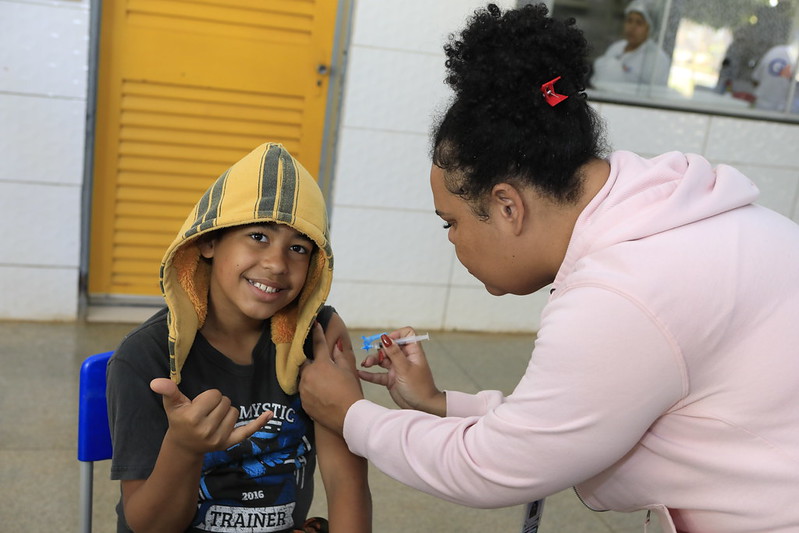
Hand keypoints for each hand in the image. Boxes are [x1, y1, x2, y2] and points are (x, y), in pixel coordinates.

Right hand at [150, 378, 271, 456]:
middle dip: (217, 403)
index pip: (214, 395)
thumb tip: (156, 381)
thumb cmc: (179, 421)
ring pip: (235, 411)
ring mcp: (219, 438)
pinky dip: (259, 423)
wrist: (184, 447)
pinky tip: (269, 414)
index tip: (199, 404)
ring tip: (212, 419)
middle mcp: (206, 430)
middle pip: (226, 402)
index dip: (208, 396)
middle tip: (205, 413)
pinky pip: (248, 431)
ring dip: (226, 412)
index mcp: (192, 418)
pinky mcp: (228, 444)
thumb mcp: (172, 405)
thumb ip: (168, 391)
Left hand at [299, 323, 364, 435]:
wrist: (348, 416)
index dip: (317, 332)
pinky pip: (304, 391)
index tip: (314, 324)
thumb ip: (340, 356)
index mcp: (321, 363)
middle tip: (320, 366)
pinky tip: (320, 395)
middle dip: (311, 362)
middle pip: (305, 362)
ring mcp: (303, 389)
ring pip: (303, 377)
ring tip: (322, 383)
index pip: (318, 343)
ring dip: (310, 376)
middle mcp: (308, 374)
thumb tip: (336, 345)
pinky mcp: (302, 402)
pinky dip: (310, 390)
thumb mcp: (348, 370)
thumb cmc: (351, 391)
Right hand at [359, 327, 445, 416]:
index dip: (396, 335)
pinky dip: (370, 374)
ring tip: (365, 364)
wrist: (422, 407)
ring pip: (382, 360)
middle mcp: (405, 358)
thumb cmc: (419, 387)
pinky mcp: (391, 379)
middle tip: (374, 359)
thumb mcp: (405, 368)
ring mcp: (397, 368)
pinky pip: (379, 374)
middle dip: (380, 351)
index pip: (406, 334)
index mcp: (413, 352)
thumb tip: (385, 337)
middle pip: (389, 347)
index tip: (387, 341)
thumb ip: (394, 353)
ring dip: (373, 360)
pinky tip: (361, 373)